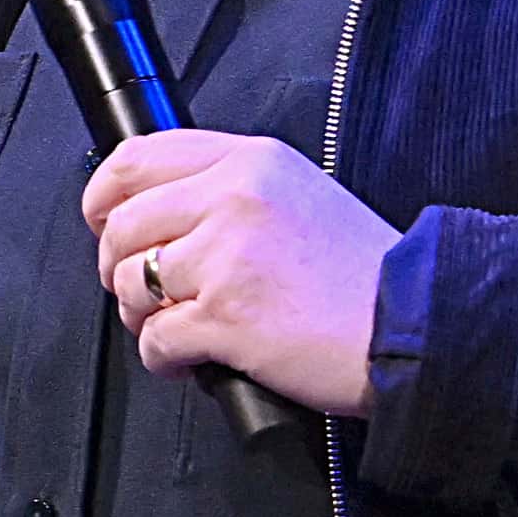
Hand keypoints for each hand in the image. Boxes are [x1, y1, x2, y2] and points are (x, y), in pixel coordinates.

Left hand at [79, 131, 393, 417]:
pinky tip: (195, 358)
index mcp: (252, 161)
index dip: (104, 197)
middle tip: (144, 290)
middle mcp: (234, 198)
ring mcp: (226, 257)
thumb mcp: (303, 195)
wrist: (414, 326)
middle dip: (119, 267)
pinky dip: (165, 357)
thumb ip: (233, 191)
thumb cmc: (366, 274)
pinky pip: (154, 339)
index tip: (104, 222)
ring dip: (142, 314)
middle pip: (122, 225)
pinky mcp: (225, 317)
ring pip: (130, 282)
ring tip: (178, 325)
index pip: (137, 158)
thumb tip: (162, 215)